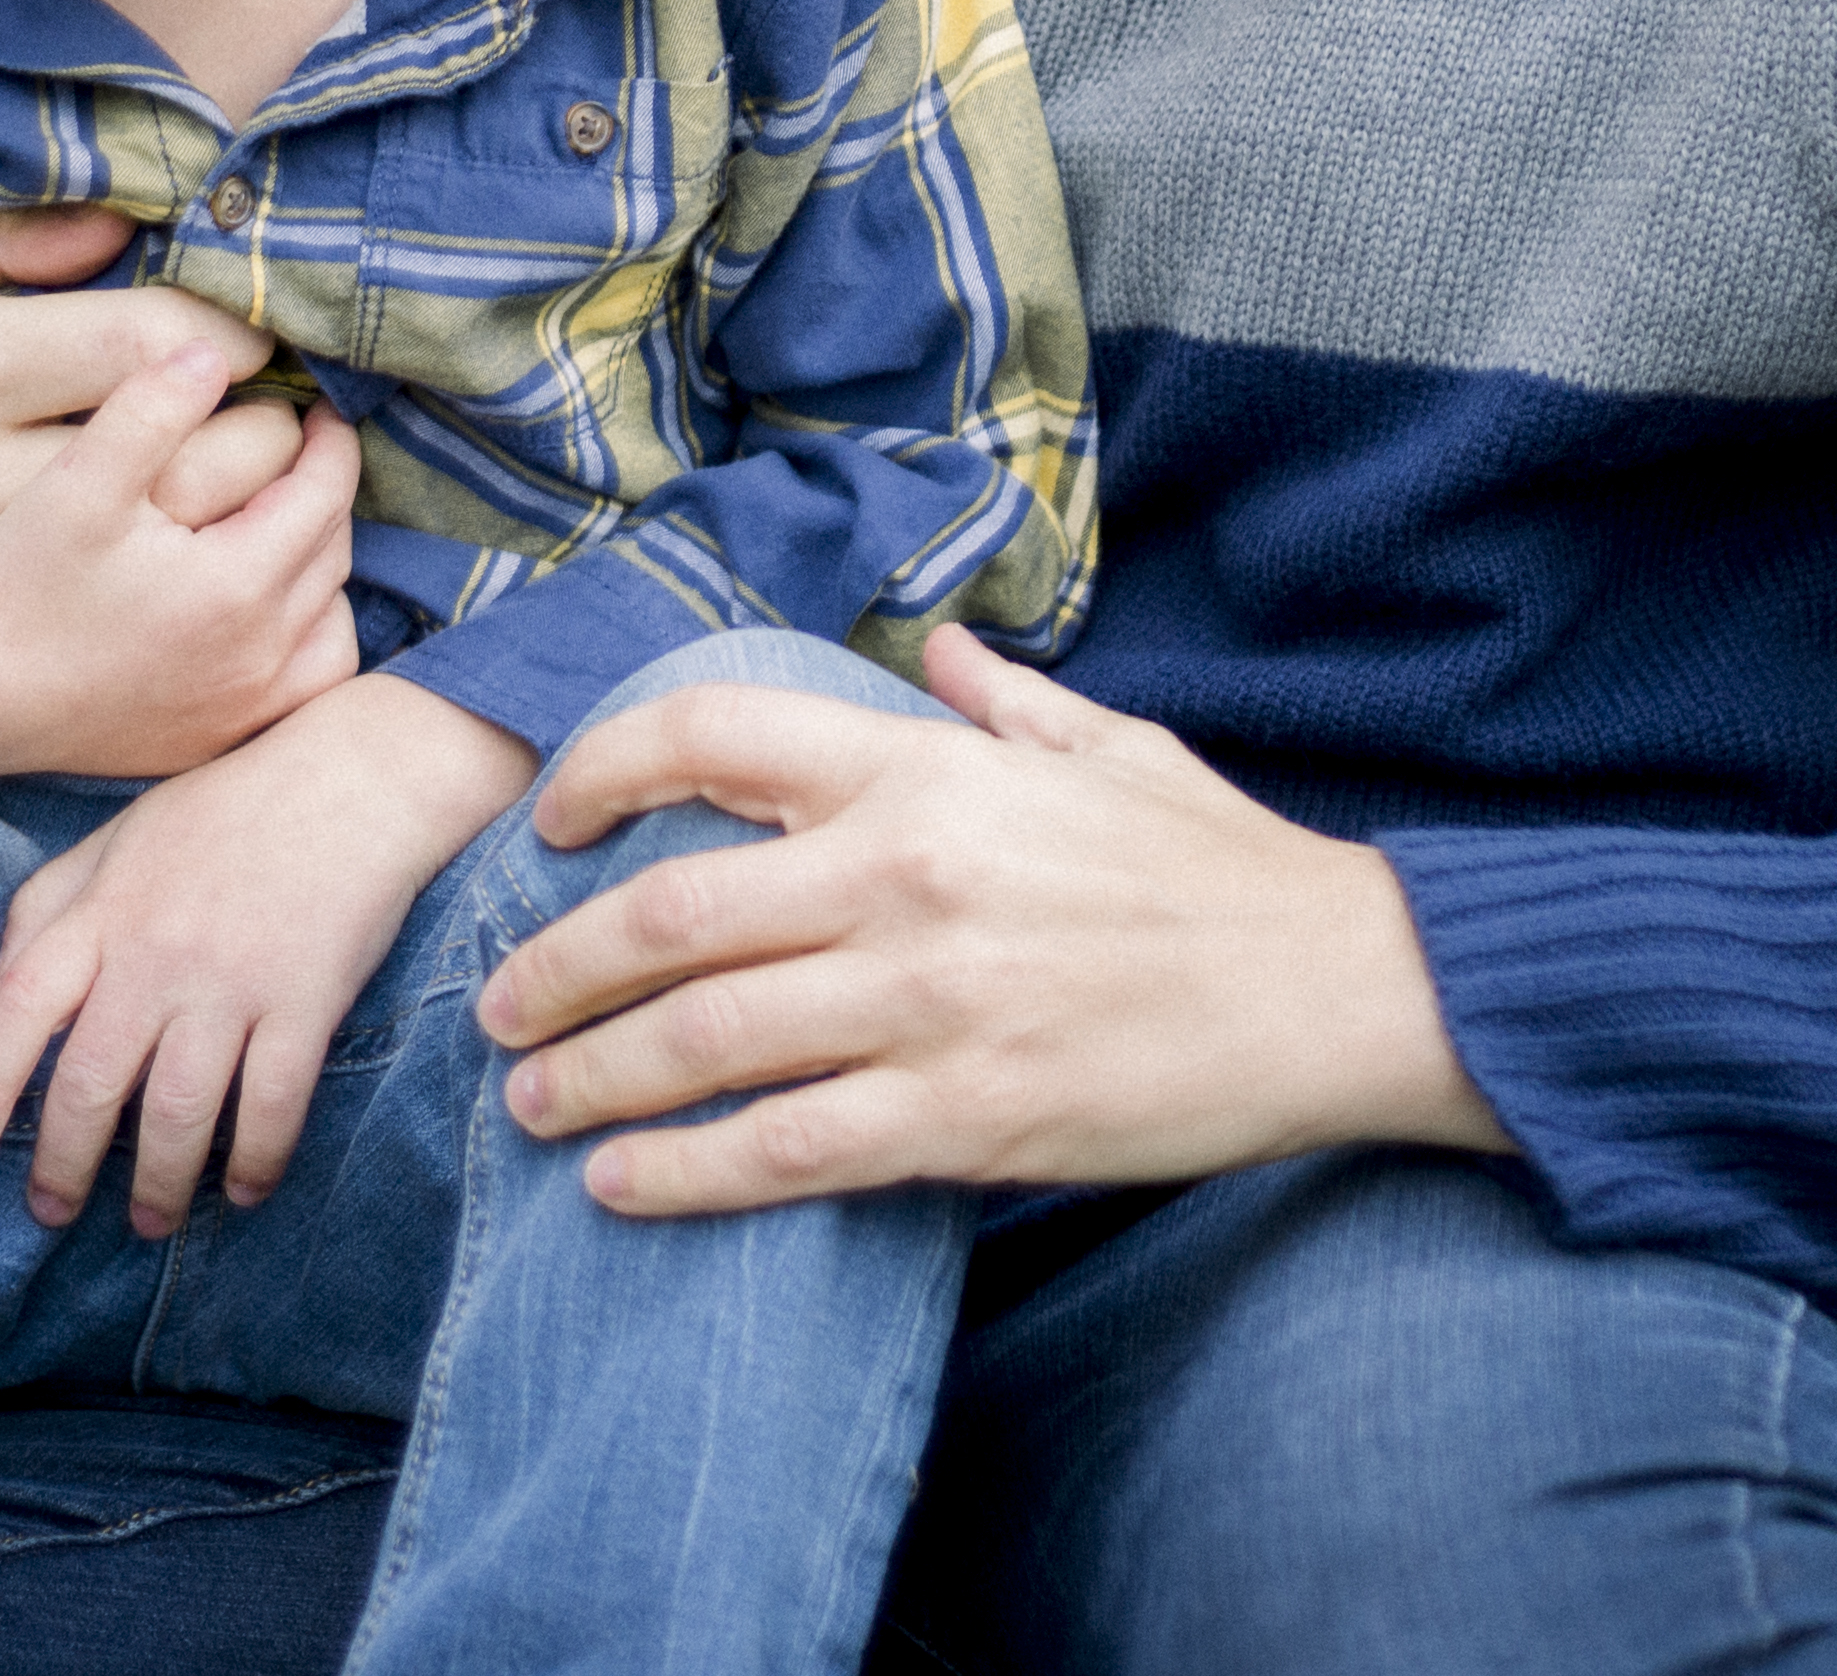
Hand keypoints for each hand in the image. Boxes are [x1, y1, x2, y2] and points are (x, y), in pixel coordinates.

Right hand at [0, 193, 300, 579]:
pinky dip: (161, 575)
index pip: (151, 350)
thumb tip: (126, 232)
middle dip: (254, 427)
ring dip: (224, 508)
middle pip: (179, 466)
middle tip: (274, 396)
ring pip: (154, 550)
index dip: (230, 331)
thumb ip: (5, 232)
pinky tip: (174, 535)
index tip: (248, 322)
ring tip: (239, 459)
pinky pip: (96, 606)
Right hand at [0, 345, 360, 779]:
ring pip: (332, 622)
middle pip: (333, 553)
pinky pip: (307, 684)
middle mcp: (259, 655)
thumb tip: (213, 355)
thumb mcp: (78, 480)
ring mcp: (245, 707)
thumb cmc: (17, 585)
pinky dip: (307, 638)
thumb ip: (150, 407)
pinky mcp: (222, 739)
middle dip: (324, 493)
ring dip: (322, 567)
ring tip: (283, 524)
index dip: (330, 440)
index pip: (324, 493)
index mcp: (237, 584)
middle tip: (300, 451)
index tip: (317, 407)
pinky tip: (270, 610)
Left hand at [0, 672, 535, 1236]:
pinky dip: (257, 1161)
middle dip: (65, 1164)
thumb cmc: (230, 808)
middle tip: (52, 1213)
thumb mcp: (121, 837)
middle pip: (93, 1081)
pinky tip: (245, 1191)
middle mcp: (158, 953)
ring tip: (149, 1222)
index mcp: (105, 910)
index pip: (20, 1005)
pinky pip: (273, 1105)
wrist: (357, 775)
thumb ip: (50, 904)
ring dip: (159, 1185)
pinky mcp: (307, 1001)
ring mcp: (235, 981)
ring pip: (179, 1112)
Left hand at [471, 627, 1511, 1215]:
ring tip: (531, 1105)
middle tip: (495, 1010)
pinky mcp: (964, 1118)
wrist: (1341, 989)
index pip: (708, 735)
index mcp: (925, 770)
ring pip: (702, 1043)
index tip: (550, 824)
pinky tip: (621, 1186)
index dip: (599, 771)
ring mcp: (927, 1004)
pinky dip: (681, 1175)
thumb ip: (1003, 700)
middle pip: (666, 915)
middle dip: (552, 970)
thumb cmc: (1220, 865)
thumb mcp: (1110, 745)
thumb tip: (943, 651)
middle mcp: (902, 876)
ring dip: (589, 1078)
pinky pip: (782, 1152)